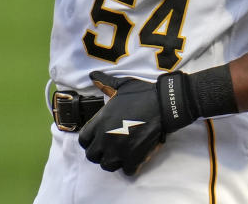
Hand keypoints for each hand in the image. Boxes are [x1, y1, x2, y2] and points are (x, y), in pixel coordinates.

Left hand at [78, 70, 198, 174]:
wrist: (164, 104)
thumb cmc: (142, 94)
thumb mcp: (120, 85)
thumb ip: (104, 84)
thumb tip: (93, 75)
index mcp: (100, 122)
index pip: (83, 140)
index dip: (89, 140)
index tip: (97, 138)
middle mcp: (106, 138)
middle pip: (93, 156)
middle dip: (99, 153)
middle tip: (109, 147)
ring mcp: (120, 150)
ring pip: (108, 166)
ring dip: (113, 161)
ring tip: (120, 153)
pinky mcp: (135, 158)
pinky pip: (127, 171)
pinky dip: (130, 167)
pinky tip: (134, 158)